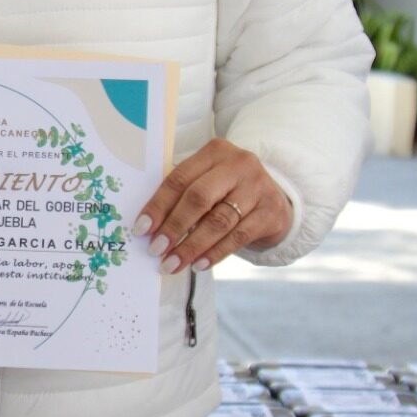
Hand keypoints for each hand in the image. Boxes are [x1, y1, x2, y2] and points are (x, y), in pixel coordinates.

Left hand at [135, 137, 291, 274]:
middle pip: (198, 198)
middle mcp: (238, 165)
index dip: (158, 205)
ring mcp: (258, 188)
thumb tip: (149, 225)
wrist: (275, 200)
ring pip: (218, 221)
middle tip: (156, 249)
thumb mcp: (208, 180)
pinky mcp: (271, 213)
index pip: (179, 178)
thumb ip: (182, 193)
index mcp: (215, 151)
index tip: (141, 228)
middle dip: (173, 227)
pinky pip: (237, 237)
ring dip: (191, 246)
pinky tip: (199, 264)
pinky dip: (215, 253)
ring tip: (173, 263)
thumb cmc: (228, 190)